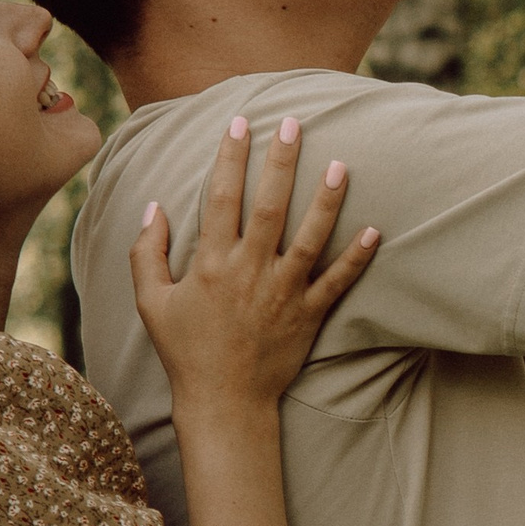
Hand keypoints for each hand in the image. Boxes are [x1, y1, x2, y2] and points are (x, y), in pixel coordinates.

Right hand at [131, 115, 380, 412]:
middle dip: (282, 161)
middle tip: (296, 124)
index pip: (222, 197)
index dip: (231, 157)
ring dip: (327, 200)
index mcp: (212, 263)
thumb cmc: (185, 350)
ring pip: (310, 238)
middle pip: (270, 205)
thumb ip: (148, 253)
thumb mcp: (152, 302)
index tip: (241, 123)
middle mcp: (250, 271)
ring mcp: (283, 293)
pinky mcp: (309, 315)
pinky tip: (376, 230)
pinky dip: (356, 258)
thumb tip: (152, 207)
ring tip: (341, 164)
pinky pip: (337, 283)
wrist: (223, 402)